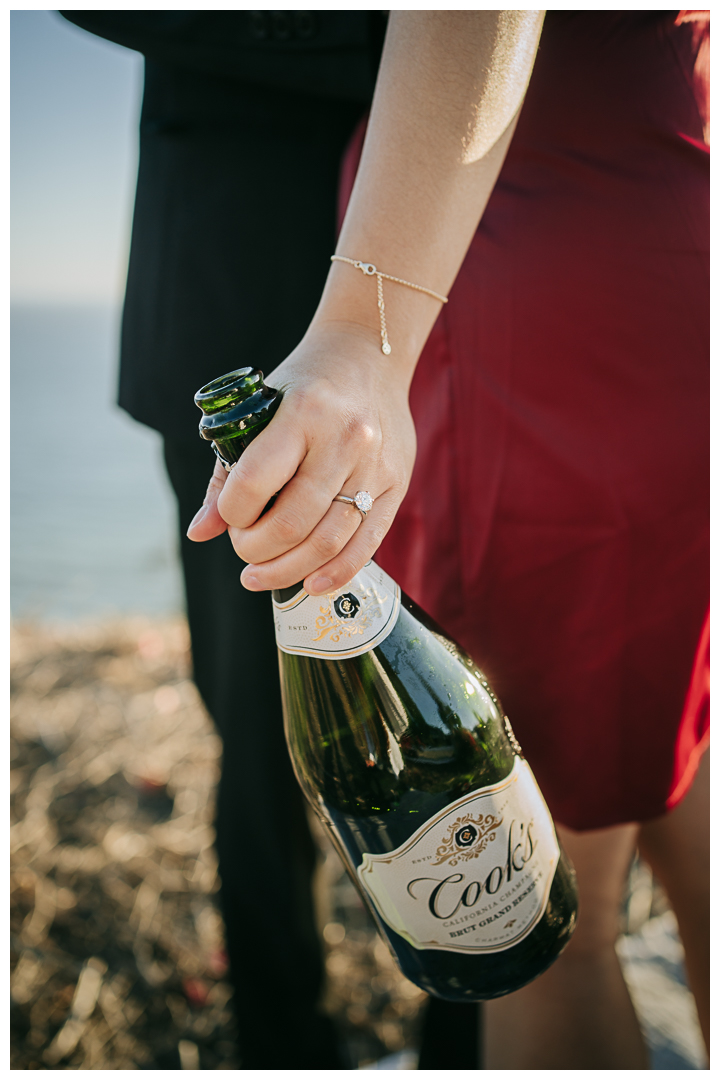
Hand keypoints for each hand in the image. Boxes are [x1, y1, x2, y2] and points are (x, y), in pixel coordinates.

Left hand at [186, 323, 416, 594]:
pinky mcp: (397, 484)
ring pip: (328, 541)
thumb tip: (200, 532)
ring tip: (262, 575)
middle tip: (243, 552)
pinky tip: (310, 584)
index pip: (254, 483)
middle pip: (292, 523)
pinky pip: (366, 544)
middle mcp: (344, 438)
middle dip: (255, 550)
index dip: (232, 514)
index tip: (228, 517)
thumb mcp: (260, 411)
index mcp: (302, 412)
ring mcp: (375, 465)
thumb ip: (227, 473)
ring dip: (288, 570)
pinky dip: (335, 573)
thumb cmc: (304, 386)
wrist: (370, 356)